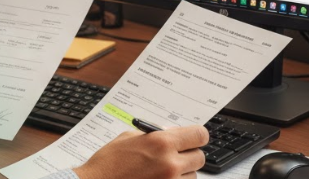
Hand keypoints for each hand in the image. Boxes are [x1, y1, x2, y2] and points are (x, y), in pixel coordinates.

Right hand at [74, 125, 207, 178]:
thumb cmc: (108, 162)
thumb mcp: (129, 137)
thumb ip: (154, 135)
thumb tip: (173, 135)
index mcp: (162, 142)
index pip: (199, 135)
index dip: (197, 136)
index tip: (193, 138)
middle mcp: (170, 163)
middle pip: (200, 158)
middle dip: (189, 155)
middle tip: (176, 155)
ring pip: (192, 176)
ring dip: (182, 173)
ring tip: (162, 170)